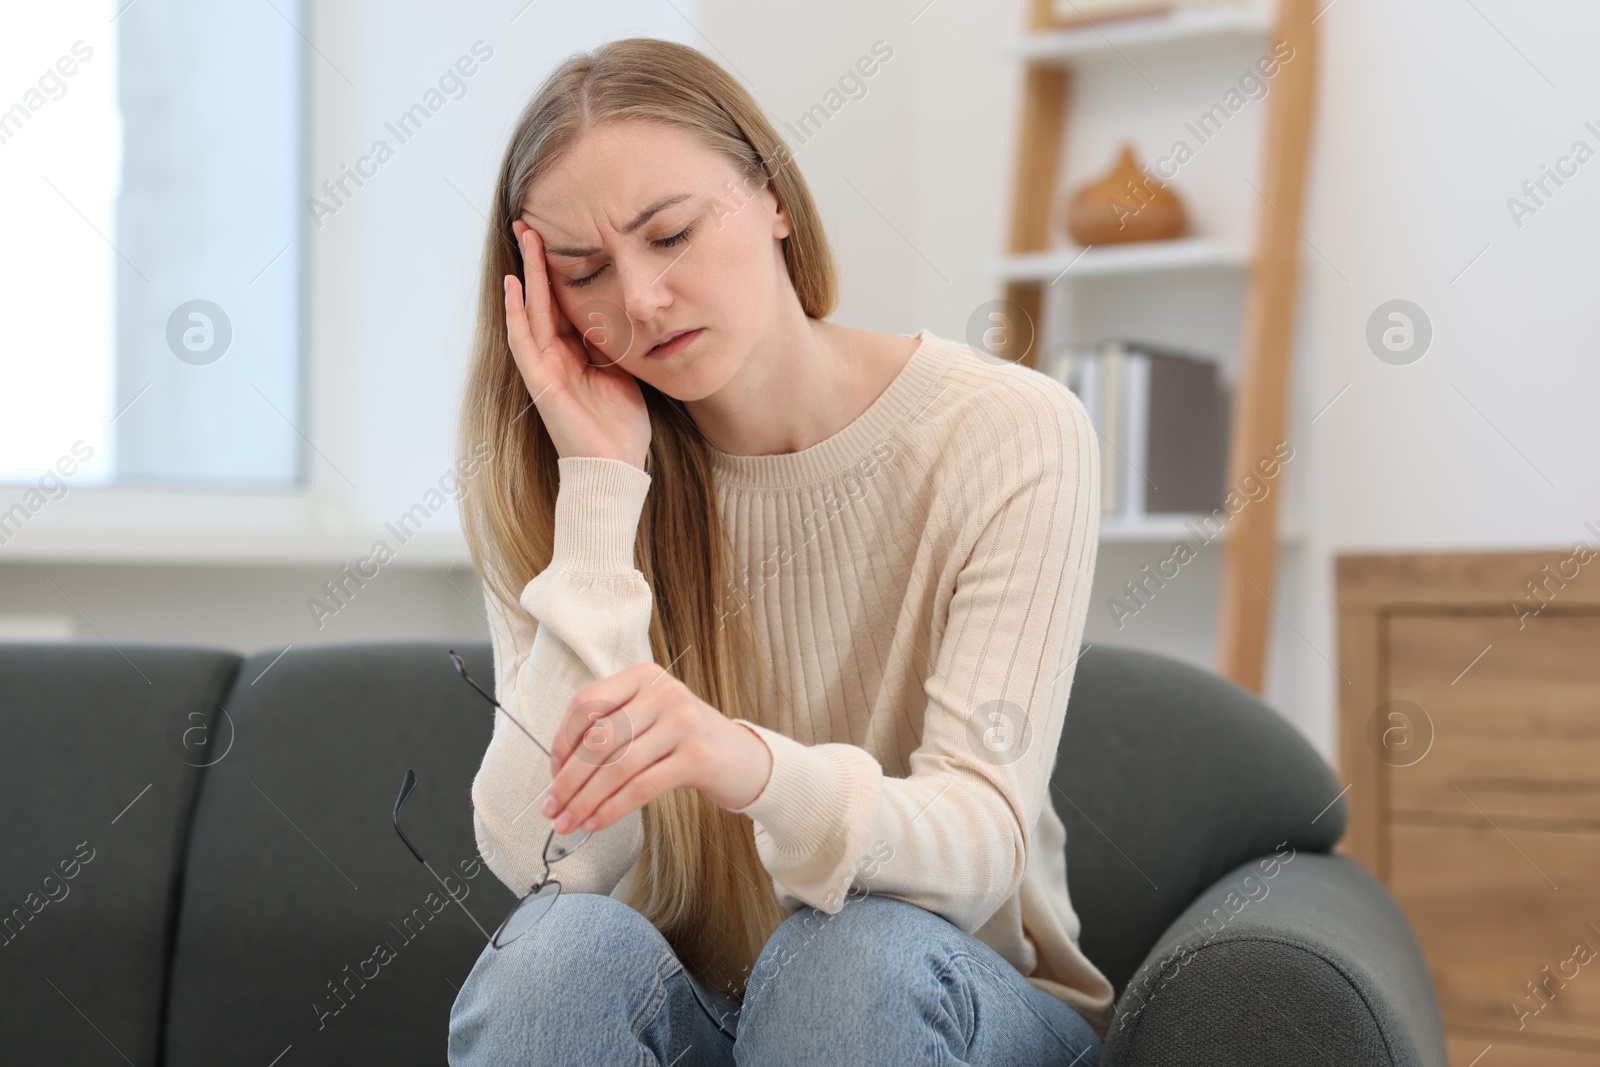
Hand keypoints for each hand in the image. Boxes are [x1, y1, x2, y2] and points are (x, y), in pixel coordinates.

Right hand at [506, 219, 651, 469]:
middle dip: (539, 260)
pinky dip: (517, 312)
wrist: (617, 466)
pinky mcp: (540, 381)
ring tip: (525, 237)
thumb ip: (619, 342)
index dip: (562, 270)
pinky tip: (514, 284)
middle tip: (531, 221)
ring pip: (531, 310)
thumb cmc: (622, 426)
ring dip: (527, 273)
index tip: (563, 235)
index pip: (564, 302)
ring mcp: (545, 367)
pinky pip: (523, 340)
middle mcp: (556, 355)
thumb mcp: (627, 371)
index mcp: (577, 352)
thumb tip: (632, 312)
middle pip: (543, 298)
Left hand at [539, 662, 773, 834]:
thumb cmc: (687, 742)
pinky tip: (598, 822)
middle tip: (552, 808)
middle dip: (568, 780)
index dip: (561, 739)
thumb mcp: (650, 720)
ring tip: (569, 821)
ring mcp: (683, 722)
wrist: (745, 759)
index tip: (553, 772)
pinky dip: (613, 809)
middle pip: (599, 740)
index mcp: (644, 676)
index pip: (587, 702)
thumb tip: (560, 771)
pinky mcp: (697, 757)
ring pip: (617, 767)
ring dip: (585, 800)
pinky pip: (641, 787)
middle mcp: (663, 693)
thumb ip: (612, 731)